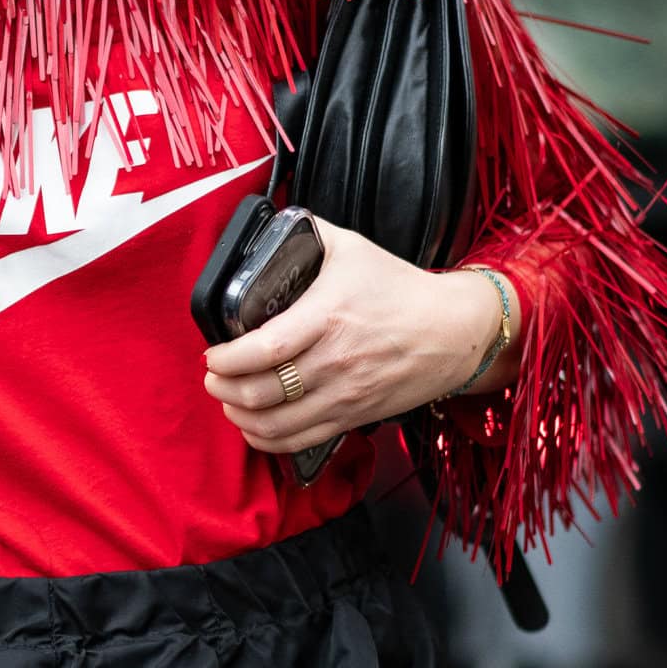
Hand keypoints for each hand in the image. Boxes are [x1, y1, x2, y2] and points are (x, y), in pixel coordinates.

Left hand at [203, 219, 518, 456]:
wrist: (453, 331)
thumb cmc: (401, 289)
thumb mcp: (352, 248)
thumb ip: (308, 234)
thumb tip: (271, 225)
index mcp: (329, 317)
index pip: (265, 349)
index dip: (227, 359)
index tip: (212, 354)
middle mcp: (335, 362)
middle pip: (263, 393)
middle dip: (223, 388)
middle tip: (212, 376)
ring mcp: (344, 395)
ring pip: (276, 425)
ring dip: (240, 416)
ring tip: (227, 399)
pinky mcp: (353, 417)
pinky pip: (299, 442)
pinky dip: (267, 439)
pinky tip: (253, 425)